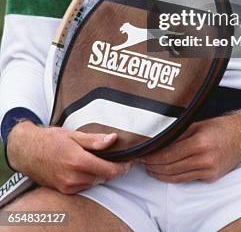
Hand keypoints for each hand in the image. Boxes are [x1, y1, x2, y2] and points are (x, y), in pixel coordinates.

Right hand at [7, 121, 131, 193]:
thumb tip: (113, 139)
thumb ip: (95, 140)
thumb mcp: (74, 134)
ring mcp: (67, 186)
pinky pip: (83, 186)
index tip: (128, 162)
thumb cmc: (50, 140)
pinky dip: (89, 178)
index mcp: (78, 161)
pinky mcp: (63, 190)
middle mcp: (73, 177)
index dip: (121, 168)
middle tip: (116, 158)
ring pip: (94, 183)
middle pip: (103, 178)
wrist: (27, 151)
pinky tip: (86, 167)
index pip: (108, 171)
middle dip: (111, 169)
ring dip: (100, 174)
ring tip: (99, 160)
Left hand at [139, 109, 240, 183]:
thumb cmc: (220, 127)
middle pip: (170, 167)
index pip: (168, 154)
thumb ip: (178, 133)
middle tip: (141, 161)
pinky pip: (186, 179)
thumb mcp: (198, 124)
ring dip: (160, 174)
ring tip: (149, 168)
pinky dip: (173, 177)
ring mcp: (208, 170)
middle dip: (153, 166)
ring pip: (176, 176)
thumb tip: (157, 139)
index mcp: (200, 142)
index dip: (152, 156)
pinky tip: (164, 173)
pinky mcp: (210, 177)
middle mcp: (204, 158)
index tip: (142, 154)